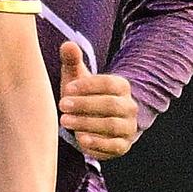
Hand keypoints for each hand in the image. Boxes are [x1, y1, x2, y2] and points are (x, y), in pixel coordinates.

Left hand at [58, 42, 137, 158]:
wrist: (93, 122)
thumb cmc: (83, 96)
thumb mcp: (77, 78)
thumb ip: (72, 61)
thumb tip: (68, 44)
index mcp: (122, 87)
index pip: (110, 83)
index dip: (89, 86)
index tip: (68, 88)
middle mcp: (130, 107)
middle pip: (111, 105)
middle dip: (85, 105)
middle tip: (62, 105)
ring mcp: (128, 128)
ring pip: (111, 126)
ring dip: (87, 124)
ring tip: (65, 121)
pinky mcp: (122, 146)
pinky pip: (114, 146)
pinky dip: (97, 144)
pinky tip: (80, 140)